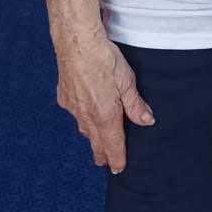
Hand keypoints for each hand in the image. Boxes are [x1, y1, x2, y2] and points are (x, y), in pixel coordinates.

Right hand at [54, 25, 153, 173]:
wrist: (76, 42)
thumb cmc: (103, 58)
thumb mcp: (127, 81)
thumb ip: (135, 104)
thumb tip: (146, 121)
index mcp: (105, 115)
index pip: (113, 145)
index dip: (117, 159)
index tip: (119, 169)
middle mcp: (87, 116)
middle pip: (96, 142)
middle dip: (102, 154)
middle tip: (106, 163)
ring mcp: (73, 107)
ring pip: (84, 128)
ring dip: (92, 136)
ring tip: (98, 142)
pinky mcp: (64, 97)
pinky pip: (75, 113)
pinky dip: (82, 117)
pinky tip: (85, 113)